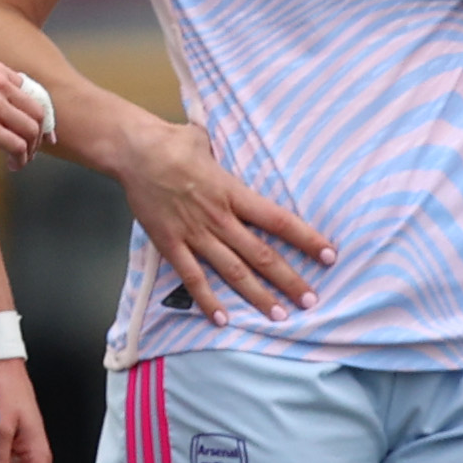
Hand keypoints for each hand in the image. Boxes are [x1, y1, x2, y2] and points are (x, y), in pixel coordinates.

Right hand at [0, 61, 51, 161]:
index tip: (39, 131)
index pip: (32, 94)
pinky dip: (20, 159)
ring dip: (31, 150)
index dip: (39, 116)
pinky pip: (17, 146)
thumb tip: (13, 114)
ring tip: (21, 160)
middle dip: (39, 135)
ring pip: (31, 131)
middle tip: (32, 149)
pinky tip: (13, 166)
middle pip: (37, 113)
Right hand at [120, 118, 332, 320]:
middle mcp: (219, 218)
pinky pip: (191, 277)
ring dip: (257, 296)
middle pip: (262, 255)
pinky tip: (221, 319)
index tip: (329, 255)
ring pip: (233, 271)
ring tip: (279, 315)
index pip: (279, 220)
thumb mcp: (211, 145)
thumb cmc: (174, 143)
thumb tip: (232, 147)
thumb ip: (227, 155)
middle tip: (311, 300)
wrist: (133, 151)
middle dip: (289, 280)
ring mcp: (194, 234)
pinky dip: (206, 299)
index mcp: (234, 193)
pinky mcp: (169, 244)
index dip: (306, 239)